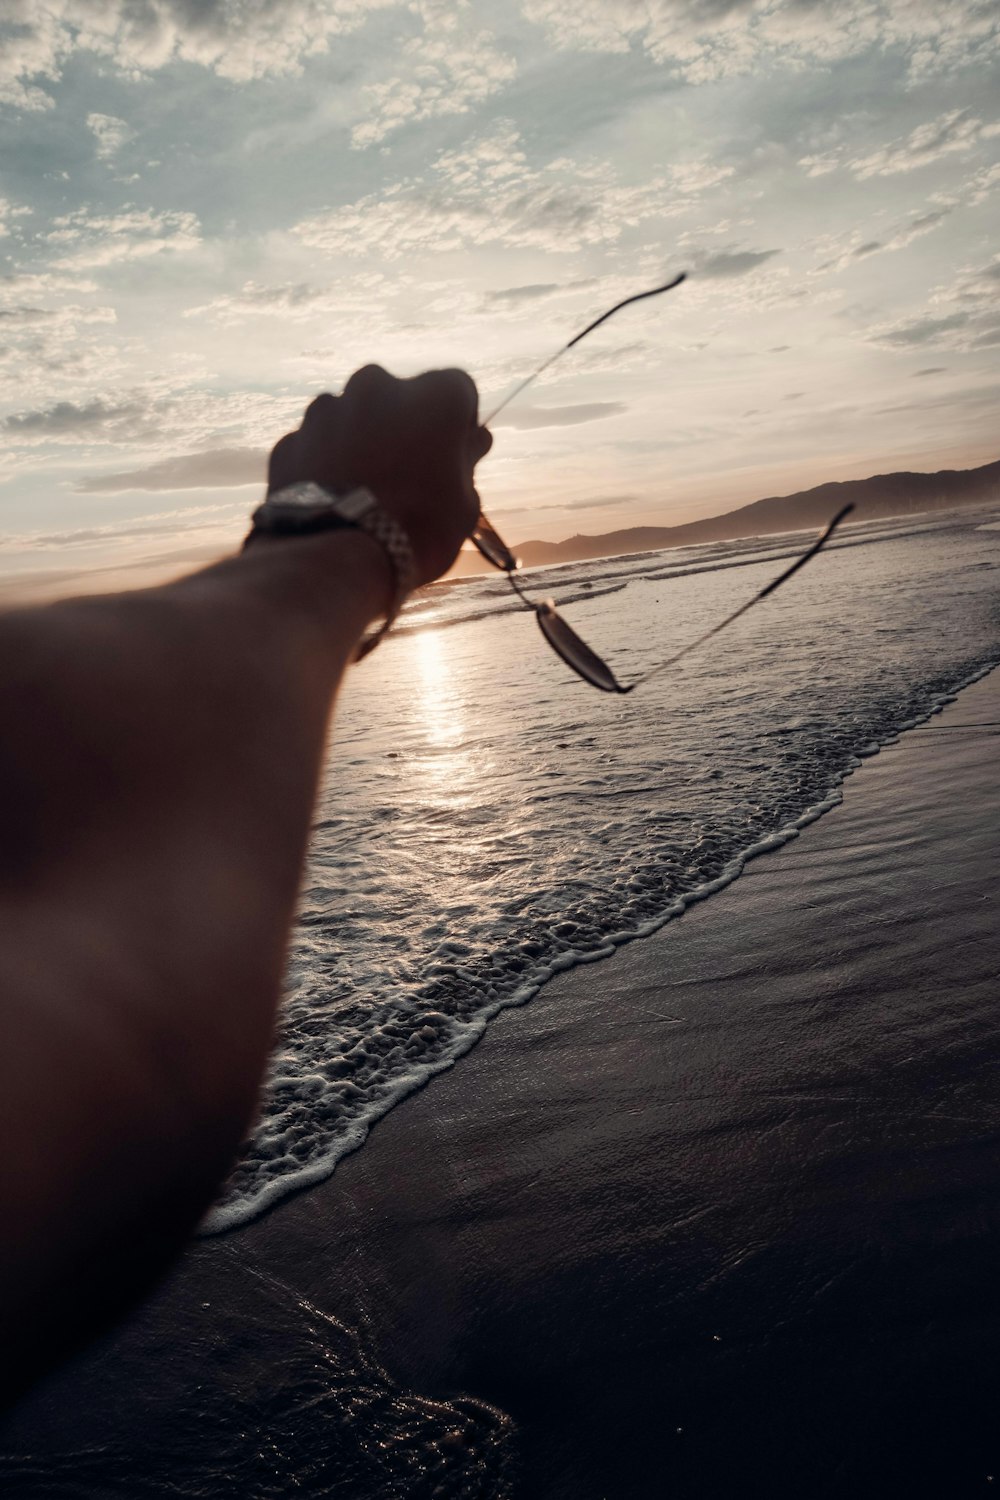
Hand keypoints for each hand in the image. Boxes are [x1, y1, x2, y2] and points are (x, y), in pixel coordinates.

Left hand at [266, 365, 492, 588]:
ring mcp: (328, 408)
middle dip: (407, 426)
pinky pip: (320, 444)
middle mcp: (378, 385)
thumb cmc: (417, 531)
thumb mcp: (463, 504)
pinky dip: (328, 462)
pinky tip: (337, 499)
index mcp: (434, 395)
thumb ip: (467, 463)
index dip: (458, 423)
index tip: (453, 455)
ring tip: (368, 490)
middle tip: (410, 473)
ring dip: (365, 441)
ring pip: (355, 417)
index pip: (458, 390)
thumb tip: (475, 442)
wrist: (335, 558)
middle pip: (401, 398)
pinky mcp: (293, 437)